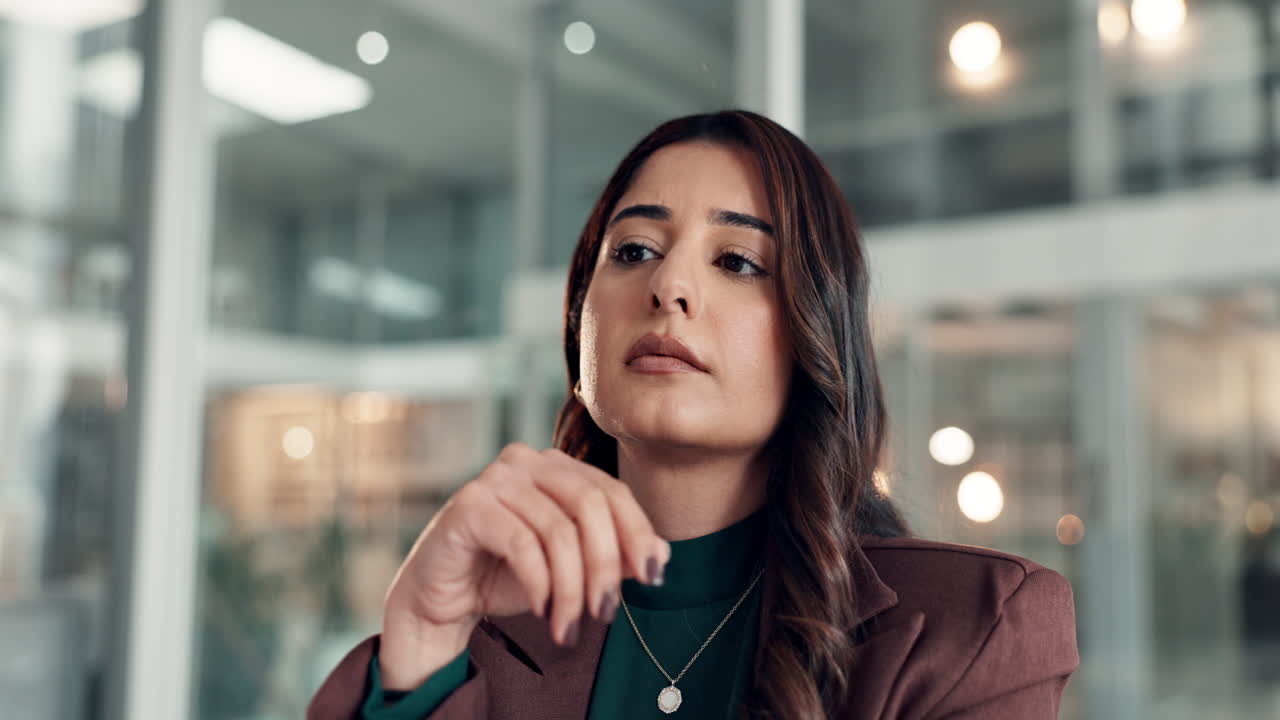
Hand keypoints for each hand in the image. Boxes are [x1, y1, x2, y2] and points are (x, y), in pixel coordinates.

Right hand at [378, 443, 669, 688]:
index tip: (653, 578)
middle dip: (605, 565)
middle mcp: (528, 461)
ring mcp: (496, 478)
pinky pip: (522, 542)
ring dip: (571, 587)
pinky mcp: (469, 504)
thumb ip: (612, 556)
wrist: (442, 597)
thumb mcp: (570, 568)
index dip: (638, 533)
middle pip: (590, 506)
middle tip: (605, 612)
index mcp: (557, 466)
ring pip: (558, 530)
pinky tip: (544, 609)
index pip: (612, 491)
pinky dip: (540, 582)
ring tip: (569, 626)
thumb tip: (661, 554)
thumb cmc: (507, 576)